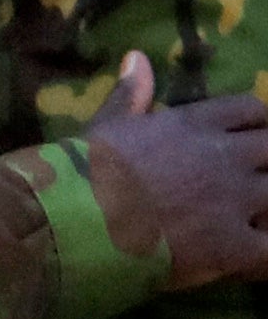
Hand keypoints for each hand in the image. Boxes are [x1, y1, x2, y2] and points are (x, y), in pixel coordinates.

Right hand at [81, 53, 267, 283]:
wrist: (71, 224)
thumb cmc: (79, 175)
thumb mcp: (103, 127)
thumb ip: (129, 96)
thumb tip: (137, 58)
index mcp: (193, 125)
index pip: (250, 111)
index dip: (257, 125)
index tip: (251, 139)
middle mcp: (223, 157)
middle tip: (252, 181)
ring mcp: (232, 202)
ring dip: (265, 208)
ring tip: (251, 221)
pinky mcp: (232, 247)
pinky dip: (266, 255)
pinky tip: (255, 260)